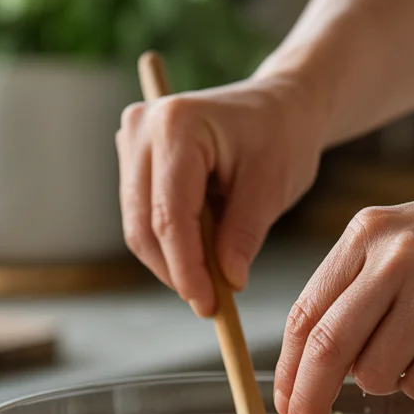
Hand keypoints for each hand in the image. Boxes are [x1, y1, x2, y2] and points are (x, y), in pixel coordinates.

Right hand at [116, 74, 324, 316]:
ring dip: (172, 260)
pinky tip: (202, 251)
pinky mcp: (134, 158)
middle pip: (144, 225)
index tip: (209, 306)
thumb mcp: (271, 188)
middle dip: (176, 271)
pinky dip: (170, 243)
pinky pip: (143, 216)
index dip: (186, 269)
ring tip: (214, 276)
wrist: (280, 107)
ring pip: (139, 226)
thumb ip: (244, 237)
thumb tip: (226, 284)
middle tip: (212, 304)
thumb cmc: (282, 137)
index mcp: (177, 125)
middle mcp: (142, 128)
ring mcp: (132, 141)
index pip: (170, 216)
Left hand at [273, 176, 413, 413]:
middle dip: (309, 401)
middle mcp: (397, 258)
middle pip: (329, 349)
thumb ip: (353, 289)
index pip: (306, 314)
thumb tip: (314, 366)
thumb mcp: (399, 238)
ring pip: (376, 374)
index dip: (287, 368)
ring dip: (385, 382)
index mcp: (365, 235)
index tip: (284, 404)